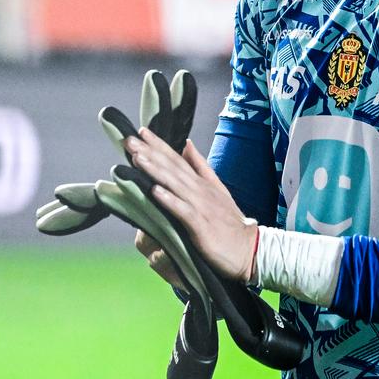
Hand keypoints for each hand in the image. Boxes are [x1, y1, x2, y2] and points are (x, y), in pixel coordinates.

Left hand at [124, 130, 256, 282]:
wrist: (249, 247)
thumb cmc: (230, 221)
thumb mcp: (217, 188)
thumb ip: (201, 166)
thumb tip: (187, 144)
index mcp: (201, 182)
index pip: (177, 159)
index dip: (159, 145)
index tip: (141, 131)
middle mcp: (199, 190)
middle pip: (172, 167)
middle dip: (150, 152)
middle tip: (130, 140)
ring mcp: (201, 206)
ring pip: (175, 184)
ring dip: (155, 170)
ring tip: (138, 158)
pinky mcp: (201, 225)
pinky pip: (183, 211)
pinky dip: (169, 200)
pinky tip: (155, 191)